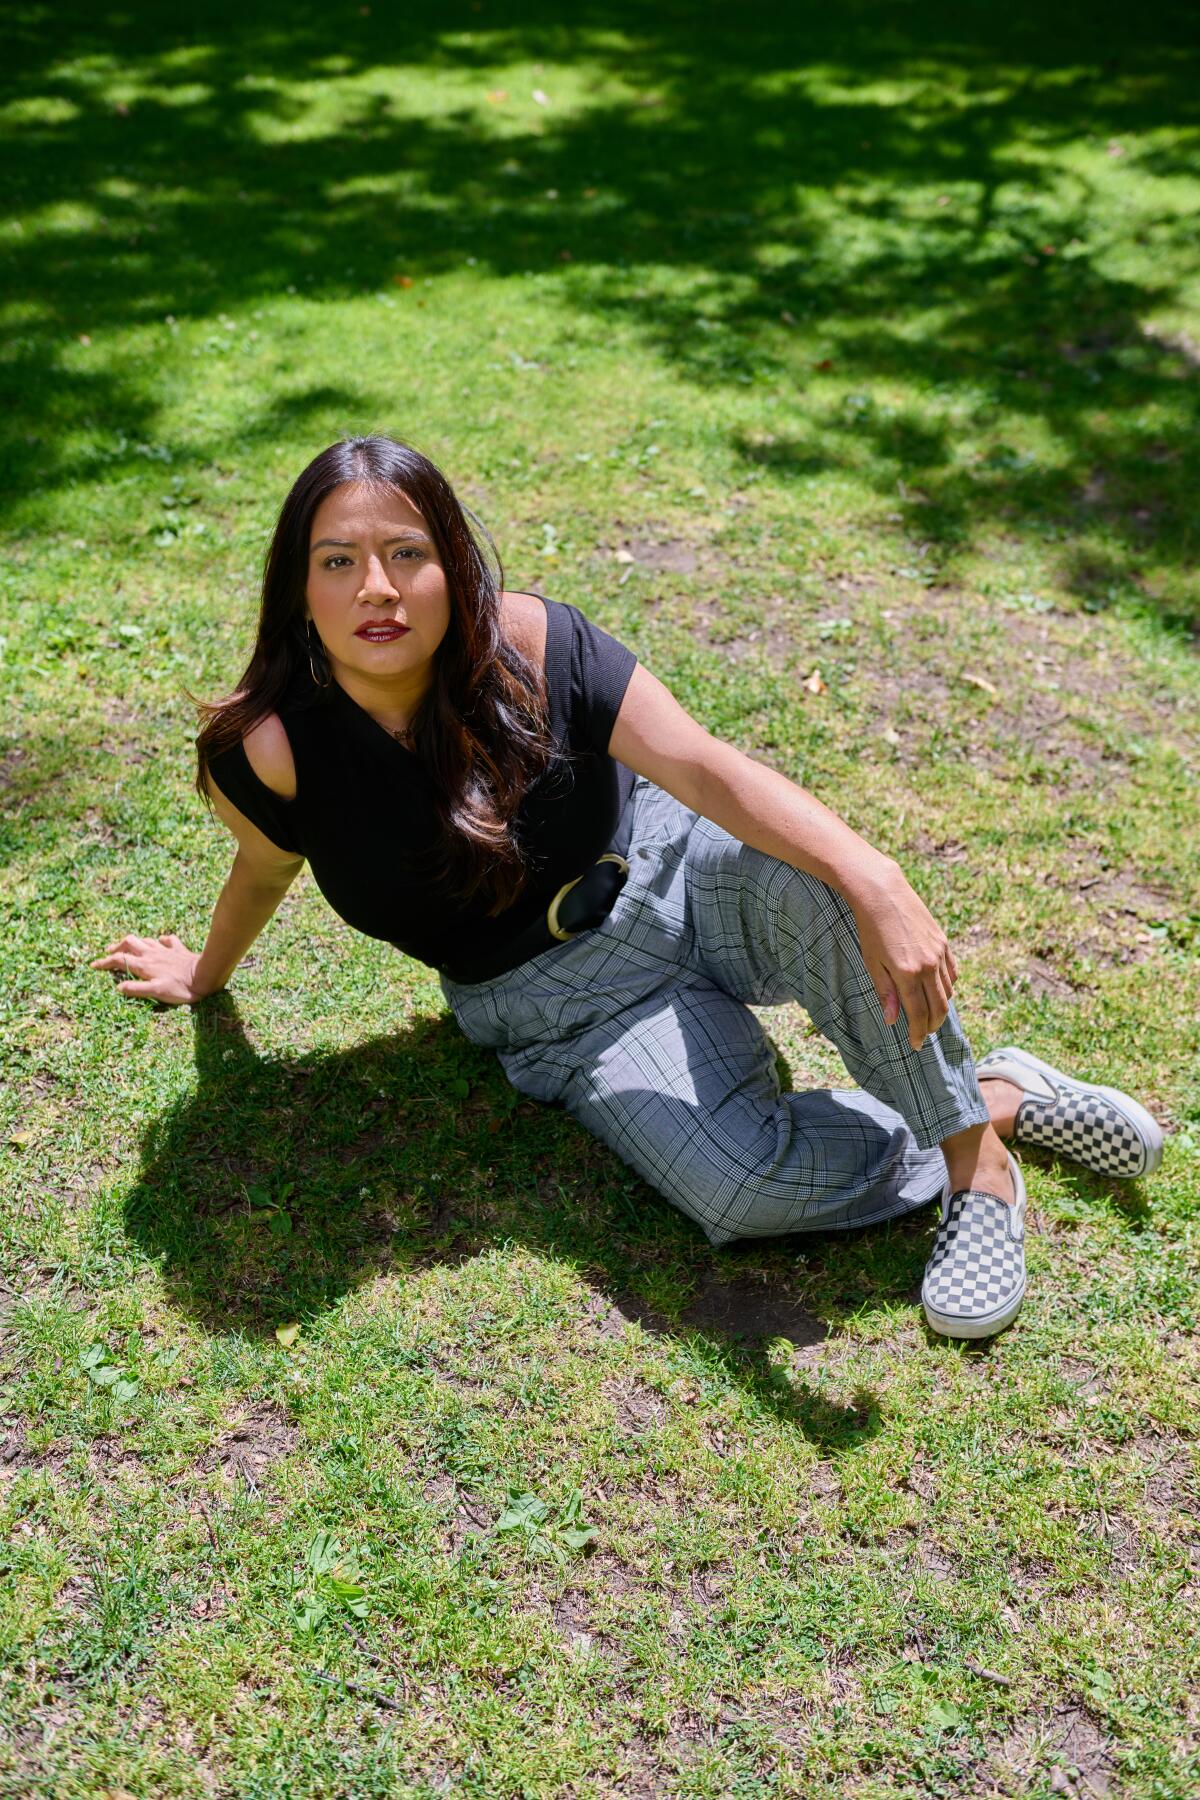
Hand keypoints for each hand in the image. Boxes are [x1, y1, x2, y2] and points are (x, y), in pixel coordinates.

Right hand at [90, 933, 209, 1005]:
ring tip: (128, 947)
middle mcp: (152, 954)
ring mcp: (165, 950)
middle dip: (116, 946)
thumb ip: (136, 989)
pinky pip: (167, 940)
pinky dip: (161, 940)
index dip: (104, 962)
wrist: (206, 976)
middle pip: (129, 943)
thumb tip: (118, 987)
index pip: (118, 960)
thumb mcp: (156, 992)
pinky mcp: (179, 949)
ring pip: (145, 940)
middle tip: (108, 952)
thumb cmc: (181, 987)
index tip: (93, 965)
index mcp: (144, 965)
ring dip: (134, 942)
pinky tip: (160, 942)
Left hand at [845, 860, 957, 1050]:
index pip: (919, 1014)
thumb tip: (892, 1020)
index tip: (914, 1045)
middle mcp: (928, 965)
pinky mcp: (944, 942)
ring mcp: (939, 953)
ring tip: (929, 1015)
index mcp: (908, 974)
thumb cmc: (871, 929)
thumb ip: (885, 992)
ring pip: (948, 991)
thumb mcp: (872, 963)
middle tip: (922, 1034)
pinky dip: (948, 986)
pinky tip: (938, 991)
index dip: (918, 1033)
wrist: (883, 892)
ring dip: (940, 1007)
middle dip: (931, 1026)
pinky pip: (952, 972)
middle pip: (939, 1007)